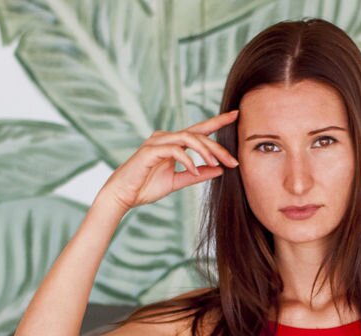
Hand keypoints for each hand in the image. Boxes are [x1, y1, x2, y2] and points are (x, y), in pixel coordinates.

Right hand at [96, 109, 239, 214]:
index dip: (217, 122)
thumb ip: (198, 174)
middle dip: (218, 146)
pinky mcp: (151, 150)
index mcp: (173, 143)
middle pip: (198, 134)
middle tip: (234, 161)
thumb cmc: (146, 187)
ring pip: (188, 138)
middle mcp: (166, 138)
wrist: (124, 196)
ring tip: (217, 164)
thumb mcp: (178, 181)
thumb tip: (219, 169)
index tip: (235, 115)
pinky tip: (194, 169)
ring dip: (205, 151)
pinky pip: (175, 150)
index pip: (199, 130)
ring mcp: (157, 142)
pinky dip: (187, 160)